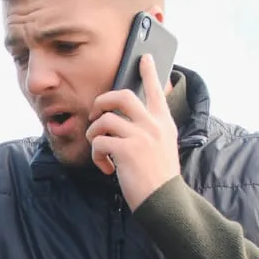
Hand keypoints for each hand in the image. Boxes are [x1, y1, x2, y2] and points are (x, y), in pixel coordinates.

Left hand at [86, 53, 179, 209]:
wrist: (164, 201)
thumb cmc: (159, 176)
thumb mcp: (163, 146)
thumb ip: (150, 129)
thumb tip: (126, 119)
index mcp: (163, 122)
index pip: (156, 91)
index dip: (149, 72)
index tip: (145, 57)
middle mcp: (153, 124)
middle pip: (121, 96)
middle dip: (101, 101)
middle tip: (95, 114)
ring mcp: (140, 136)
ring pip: (103, 120)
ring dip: (94, 135)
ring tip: (101, 151)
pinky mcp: (126, 150)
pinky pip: (98, 142)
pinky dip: (97, 156)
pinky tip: (107, 168)